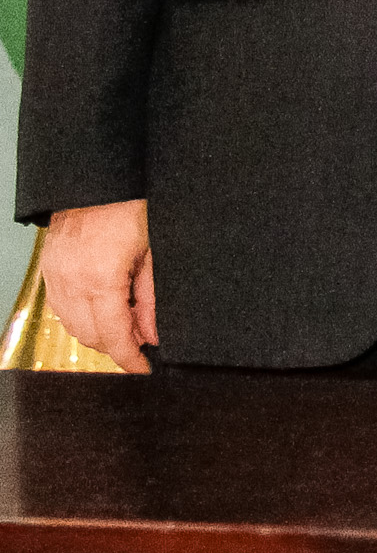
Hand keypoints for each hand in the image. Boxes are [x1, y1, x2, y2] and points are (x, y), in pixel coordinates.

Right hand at [40, 199, 155, 371]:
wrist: (95, 182)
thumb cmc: (129, 210)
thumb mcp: (152, 254)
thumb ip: (150, 298)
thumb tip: (152, 335)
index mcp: (100, 280)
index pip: (114, 336)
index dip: (129, 359)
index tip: (144, 370)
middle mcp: (71, 284)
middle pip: (91, 337)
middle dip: (117, 346)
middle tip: (143, 340)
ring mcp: (55, 278)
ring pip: (73, 327)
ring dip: (99, 333)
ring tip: (128, 322)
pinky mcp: (48, 272)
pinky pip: (62, 309)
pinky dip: (82, 317)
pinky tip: (105, 307)